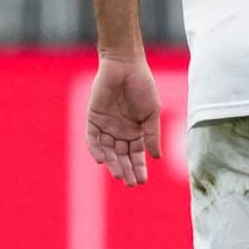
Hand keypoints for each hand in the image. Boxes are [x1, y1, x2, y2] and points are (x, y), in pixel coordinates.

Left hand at [84, 56, 163, 185]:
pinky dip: (96, 148)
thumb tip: (156, 157)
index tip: (141, 181)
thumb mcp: (151, 113)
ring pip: (108, 151)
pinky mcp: (93, 118)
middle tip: (130, 183)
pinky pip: (92, 138)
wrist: (125, 66)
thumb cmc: (143, 86)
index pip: (136, 155)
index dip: (139, 168)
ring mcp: (106, 126)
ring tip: (119, 174)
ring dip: (113, 163)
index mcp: (136, 131)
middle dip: (126, 170)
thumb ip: (152, 135)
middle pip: (122, 156)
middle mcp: (120, 131)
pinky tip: (102, 159)